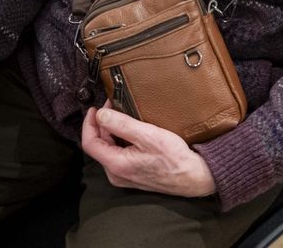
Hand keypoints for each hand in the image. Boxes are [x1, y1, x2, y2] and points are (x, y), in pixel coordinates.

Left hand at [80, 105, 216, 197]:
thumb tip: (100, 115)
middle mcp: (116, 174)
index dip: (89, 123)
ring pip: (108, 149)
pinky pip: (118, 154)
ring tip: (121, 115)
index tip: (95, 108)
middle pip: (98, 145)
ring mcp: (124, 176)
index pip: (89, 143)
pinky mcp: (132, 174)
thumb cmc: (173, 158)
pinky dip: (120, 140)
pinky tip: (131, 130)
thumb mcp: (147, 135)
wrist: (193, 177)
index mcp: (116, 165)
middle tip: (112, 106)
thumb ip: (120, 124)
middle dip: (102, 124)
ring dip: (111, 131)